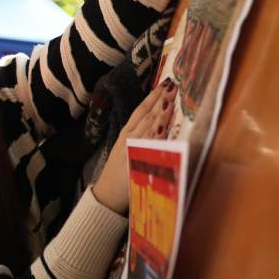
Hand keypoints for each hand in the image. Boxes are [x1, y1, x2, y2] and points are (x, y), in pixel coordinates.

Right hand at [92, 79, 176, 213]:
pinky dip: (156, 137)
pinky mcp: (135, 162)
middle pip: (146, 115)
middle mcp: (128, 138)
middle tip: (172, 84)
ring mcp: (131, 149)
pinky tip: (164, 128)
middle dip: (159, 99)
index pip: (140, 110)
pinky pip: (147, 147)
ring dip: (160, 113)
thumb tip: (157, 125)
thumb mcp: (126, 151)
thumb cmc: (119, 174)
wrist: (106, 196)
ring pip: (147, 128)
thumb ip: (139, 138)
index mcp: (126, 134)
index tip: (164, 83)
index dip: (152, 96)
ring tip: (170, 99)